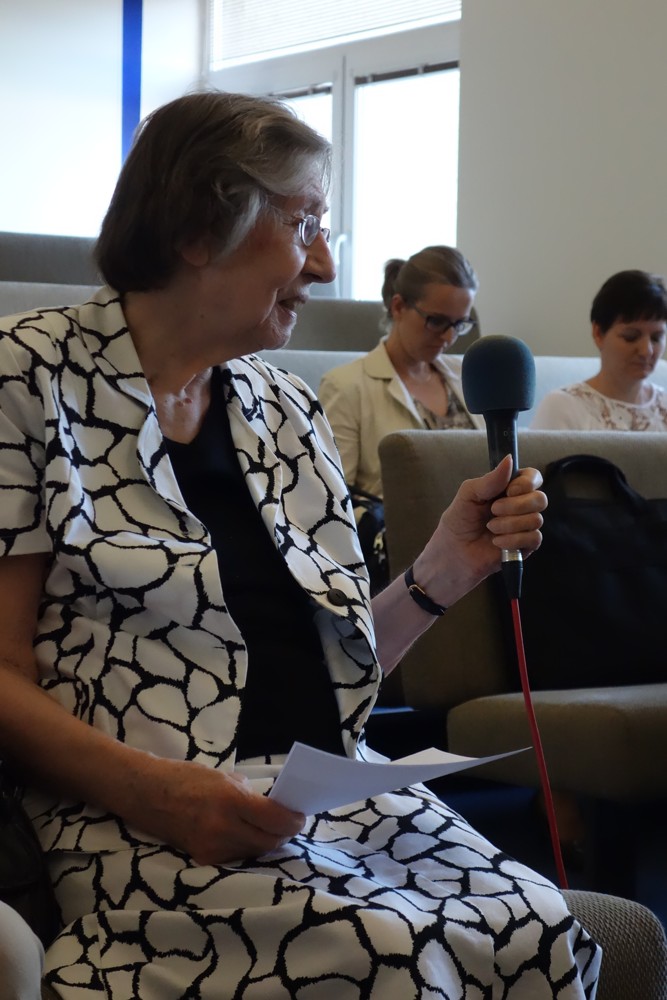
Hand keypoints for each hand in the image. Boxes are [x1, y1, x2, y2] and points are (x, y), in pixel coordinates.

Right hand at [125, 756, 305, 864]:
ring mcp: (212, 848)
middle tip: (289, 824)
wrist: (146, 794)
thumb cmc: (186, 778)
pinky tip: (245, 835)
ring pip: (254, 851)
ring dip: (265, 841)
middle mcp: (224, 828)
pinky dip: (245, 846)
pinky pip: (236, 856)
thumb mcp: (223, 777)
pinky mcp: (203, 859)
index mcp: (231, 801)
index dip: (293, 820)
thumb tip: (272, 807)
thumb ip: (249, 794)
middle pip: (269, 842)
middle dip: (283, 833)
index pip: (275, 819)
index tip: (300, 816)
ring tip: (268, 828)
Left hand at [413, 455, 546, 605]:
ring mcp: (524, 527)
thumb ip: (490, 479)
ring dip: (509, 524)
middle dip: (516, 505)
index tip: (510, 490)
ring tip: (490, 528)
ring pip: (536, 519)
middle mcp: (520, 506)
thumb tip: (509, 459)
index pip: (533, 478)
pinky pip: (533, 538)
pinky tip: (496, 542)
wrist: (452, 554)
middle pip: (540, 499)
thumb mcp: (468, 495)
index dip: (527, 482)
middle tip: (493, 510)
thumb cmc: (458, 523)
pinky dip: (513, 540)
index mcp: (508, 490)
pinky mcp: (525, 547)